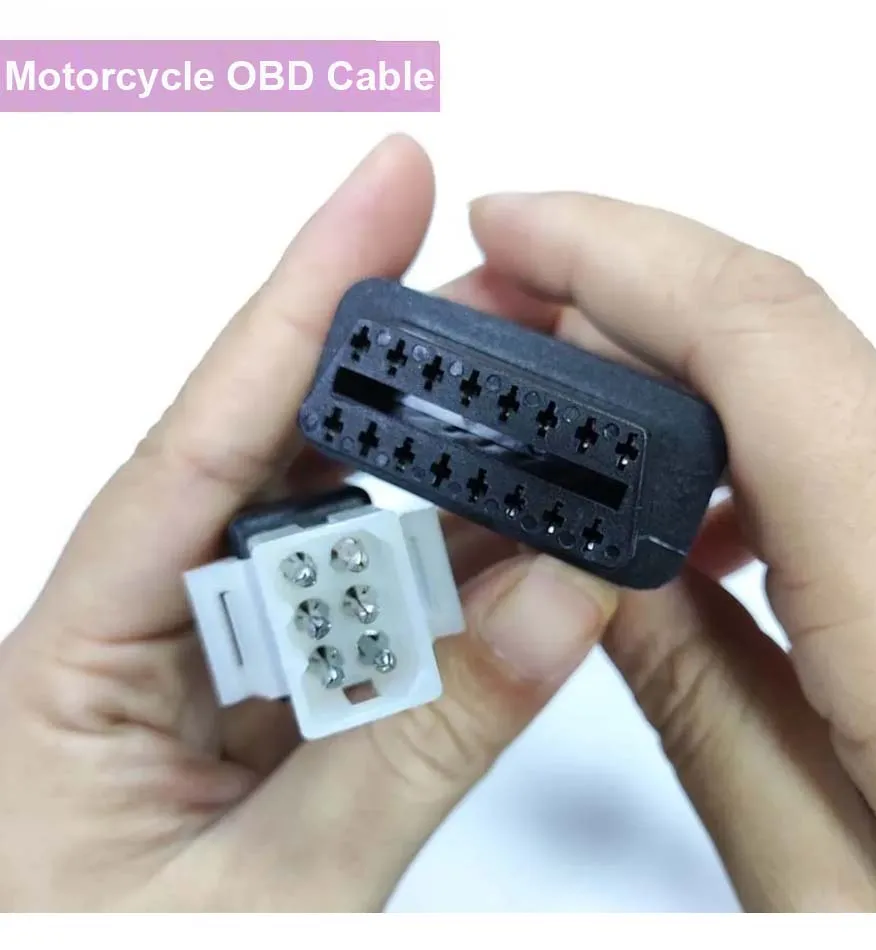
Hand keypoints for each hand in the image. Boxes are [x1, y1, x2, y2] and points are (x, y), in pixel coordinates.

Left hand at [0, 137, 619, 910]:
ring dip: (453, 477)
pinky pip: (382, 617)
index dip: (304, 301)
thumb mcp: (267, 894)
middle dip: (404, 367)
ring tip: (551, 409)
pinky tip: (531, 544)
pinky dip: (462, 584)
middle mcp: (152, 634)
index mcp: (81, 659)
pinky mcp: (287, 706)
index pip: (204, 439)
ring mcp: (226, 667)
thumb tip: (560, 605)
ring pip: (349, 533)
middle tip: (515, 302)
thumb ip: (417, 750)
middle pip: (283, 454)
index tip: (387, 190)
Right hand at [465, 192, 875, 910]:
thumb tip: (579, 569)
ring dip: (659, 366)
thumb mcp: (815, 879)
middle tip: (490, 325)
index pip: (765, 344)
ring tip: (548, 413)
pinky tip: (674, 497)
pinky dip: (729, 427)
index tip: (510, 229)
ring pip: (800, 379)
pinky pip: (838, 439)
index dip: (620, 251)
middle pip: (774, 339)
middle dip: (610, 299)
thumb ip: (695, 701)